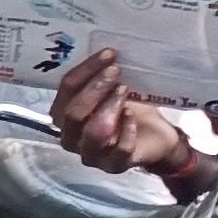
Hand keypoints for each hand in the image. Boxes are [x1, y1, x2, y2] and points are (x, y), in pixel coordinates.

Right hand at [51, 50, 197, 177]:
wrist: (154, 135)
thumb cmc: (129, 108)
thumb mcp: (112, 89)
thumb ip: (100, 77)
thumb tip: (105, 51)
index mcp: (64, 115)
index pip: (66, 91)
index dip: (85, 71)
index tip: (109, 55)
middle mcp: (70, 137)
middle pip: (73, 114)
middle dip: (95, 89)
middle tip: (116, 72)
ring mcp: (91, 155)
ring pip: (93, 132)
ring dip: (109, 108)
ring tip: (125, 92)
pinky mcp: (114, 166)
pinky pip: (118, 150)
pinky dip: (127, 130)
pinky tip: (133, 117)